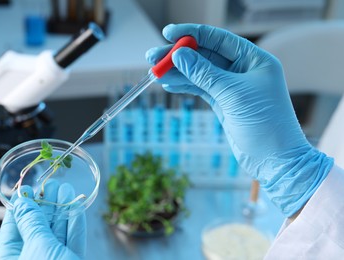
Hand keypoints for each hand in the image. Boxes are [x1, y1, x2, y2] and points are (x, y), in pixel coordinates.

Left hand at [0, 180, 85, 258]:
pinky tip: (77, 204)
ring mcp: (54, 258)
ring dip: (63, 208)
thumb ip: (32, 223)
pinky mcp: (72, 259)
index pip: (12, 227)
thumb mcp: (36, 245)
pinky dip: (76, 221)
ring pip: (58, 230)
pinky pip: (74, 238)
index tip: (26, 189)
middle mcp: (33, 257)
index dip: (20, 206)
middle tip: (49, 184)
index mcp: (13, 258)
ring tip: (65, 188)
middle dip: (46, 203)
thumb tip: (24, 203)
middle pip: (38, 226)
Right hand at [146, 23, 332, 215]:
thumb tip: (180, 54)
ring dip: (178, 72)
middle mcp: (243, 70)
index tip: (168, 33)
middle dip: (179, 55)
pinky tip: (169, 84)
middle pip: (205, 55)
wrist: (274, 160)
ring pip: (199, 73)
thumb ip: (204, 73)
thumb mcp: (232, 94)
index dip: (192, 34)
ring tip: (155, 72)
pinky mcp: (223, 103)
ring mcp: (232, 87)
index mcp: (254, 60)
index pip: (218, 39)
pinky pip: (200, 88)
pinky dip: (185, 86)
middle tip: (153, 57)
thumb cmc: (264, 123)